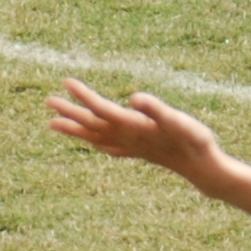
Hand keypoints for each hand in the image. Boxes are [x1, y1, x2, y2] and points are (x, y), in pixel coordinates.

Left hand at [47, 79, 223, 178]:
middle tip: (48, 101)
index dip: (84, 96)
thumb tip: (135, 98)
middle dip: (70, 112)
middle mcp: (127, 137)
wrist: (202, 169)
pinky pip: (108, 146)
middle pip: (92, 124)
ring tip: (54, 124)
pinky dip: (94, 142)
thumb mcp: (177, 120)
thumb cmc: (193, 141)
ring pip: (95, 137)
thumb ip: (156, 109)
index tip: (66, 82)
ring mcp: (131, 146)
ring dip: (75, 129)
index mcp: (133, 126)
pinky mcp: (138, 151)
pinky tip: (93, 143)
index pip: (101, 109)